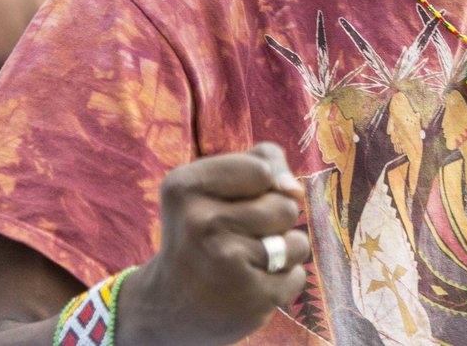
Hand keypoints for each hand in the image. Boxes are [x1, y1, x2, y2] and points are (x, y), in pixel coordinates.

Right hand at [122, 143, 309, 345]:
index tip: (232, 203)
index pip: (262, 170)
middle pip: (286, 206)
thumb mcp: (214, 183)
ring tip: (249, 261)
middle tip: (239, 236)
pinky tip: (250, 285)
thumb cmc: (203, 231)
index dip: (261, 185)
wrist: (169, 305)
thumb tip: (296, 191)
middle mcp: (201, 222)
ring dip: (284, 252)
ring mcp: (225, 262)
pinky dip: (282, 281)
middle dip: (275, 221)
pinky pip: (297, 277)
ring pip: (297, 243)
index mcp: (186, 186)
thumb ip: (263, 161)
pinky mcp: (248, 298)